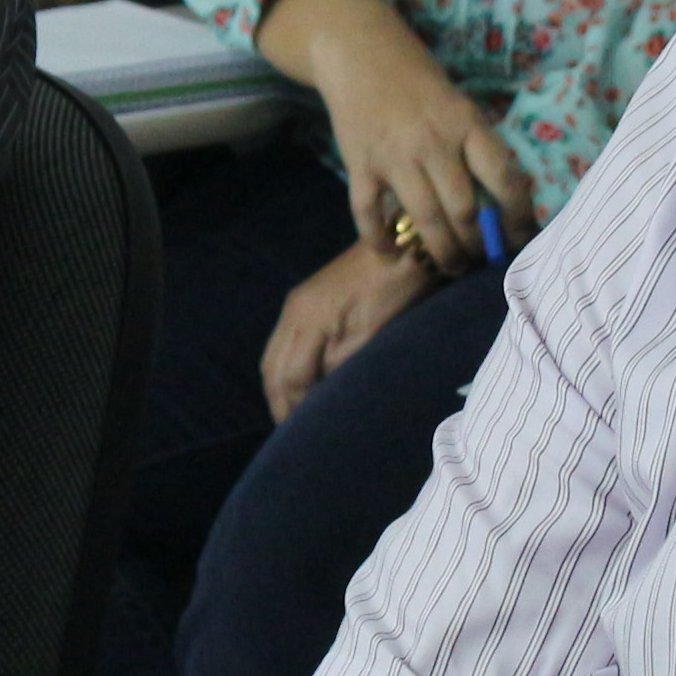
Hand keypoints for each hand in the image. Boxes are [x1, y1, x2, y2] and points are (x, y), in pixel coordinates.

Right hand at [261, 240, 439, 421]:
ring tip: (291, 410)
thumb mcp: (373, 333)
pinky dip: (284, 366)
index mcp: (308, 321)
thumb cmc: (395, 290)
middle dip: (278, 401)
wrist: (403, 242)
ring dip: (278, 385)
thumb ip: (340, 364)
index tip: (304, 433)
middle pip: (272, 368)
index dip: (295, 408)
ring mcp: (296, 302)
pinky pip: (283, 341)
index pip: (290, 378)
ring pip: (272, 355)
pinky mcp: (305, 298)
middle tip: (291, 430)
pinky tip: (297, 379)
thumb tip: (320, 391)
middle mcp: (293, 312)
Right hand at [265, 0, 532, 266]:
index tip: (521, 238)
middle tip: (479, 259)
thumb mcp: (458, 105)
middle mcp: (434, 142)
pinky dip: (380, 240)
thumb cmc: (418, 81)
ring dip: (441, 252)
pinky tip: (390, 253)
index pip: (504, 178)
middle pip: (464, 210)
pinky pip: (369, 214)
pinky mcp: (360, 164)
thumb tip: (502, 200)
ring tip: (449, 266)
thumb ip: (475, 146)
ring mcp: (394, 156)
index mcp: (466, 124)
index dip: (518, 216)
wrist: (359, 51)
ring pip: (425, 220)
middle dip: (477, 245)